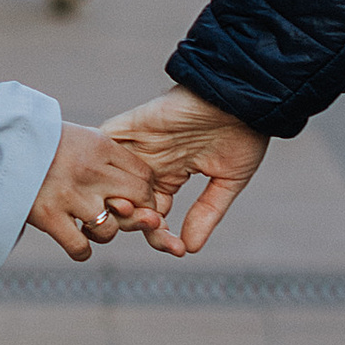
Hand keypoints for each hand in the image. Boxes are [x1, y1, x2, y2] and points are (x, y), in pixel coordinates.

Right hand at [24, 122, 175, 262]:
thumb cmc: (40, 140)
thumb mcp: (79, 136)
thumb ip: (107, 155)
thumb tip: (136, 178)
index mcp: (100, 147)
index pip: (144, 176)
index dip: (145, 192)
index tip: (135, 199)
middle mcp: (90, 171)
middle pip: (137, 200)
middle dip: (135, 213)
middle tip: (122, 217)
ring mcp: (70, 195)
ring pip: (111, 229)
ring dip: (104, 233)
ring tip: (91, 227)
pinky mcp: (48, 216)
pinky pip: (80, 247)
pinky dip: (81, 251)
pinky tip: (77, 244)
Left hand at [101, 85, 269, 255]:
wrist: (246, 95)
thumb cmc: (244, 132)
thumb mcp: (227, 180)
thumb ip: (207, 213)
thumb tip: (190, 249)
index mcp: (172, 174)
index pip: (153, 214)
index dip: (159, 234)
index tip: (176, 249)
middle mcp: (152, 161)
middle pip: (128, 201)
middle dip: (135, 223)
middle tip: (153, 230)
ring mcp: (141, 144)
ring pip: (113, 178)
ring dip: (114, 199)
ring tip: (126, 215)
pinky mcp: (134, 125)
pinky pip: (105, 143)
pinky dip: (98, 162)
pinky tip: (100, 185)